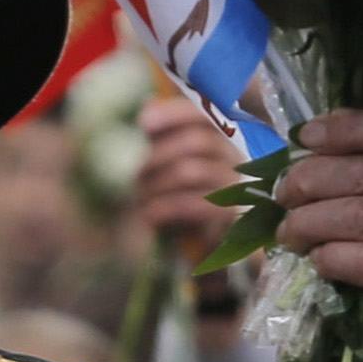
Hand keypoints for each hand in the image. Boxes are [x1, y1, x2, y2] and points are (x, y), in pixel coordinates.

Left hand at [130, 93, 245, 260]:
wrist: (195, 248)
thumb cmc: (173, 200)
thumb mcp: (160, 168)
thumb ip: (150, 142)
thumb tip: (130, 113)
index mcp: (214, 138)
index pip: (198, 115)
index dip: (171, 114)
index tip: (141, 122)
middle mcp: (230, 156)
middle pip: (196, 140)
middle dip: (156, 153)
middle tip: (127, 169)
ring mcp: (234, 186)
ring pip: (192, 170)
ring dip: (156, 181)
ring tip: (132, 194)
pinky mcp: (231, 216)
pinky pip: (197, 204)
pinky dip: (166, 207)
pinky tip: (147, 215)